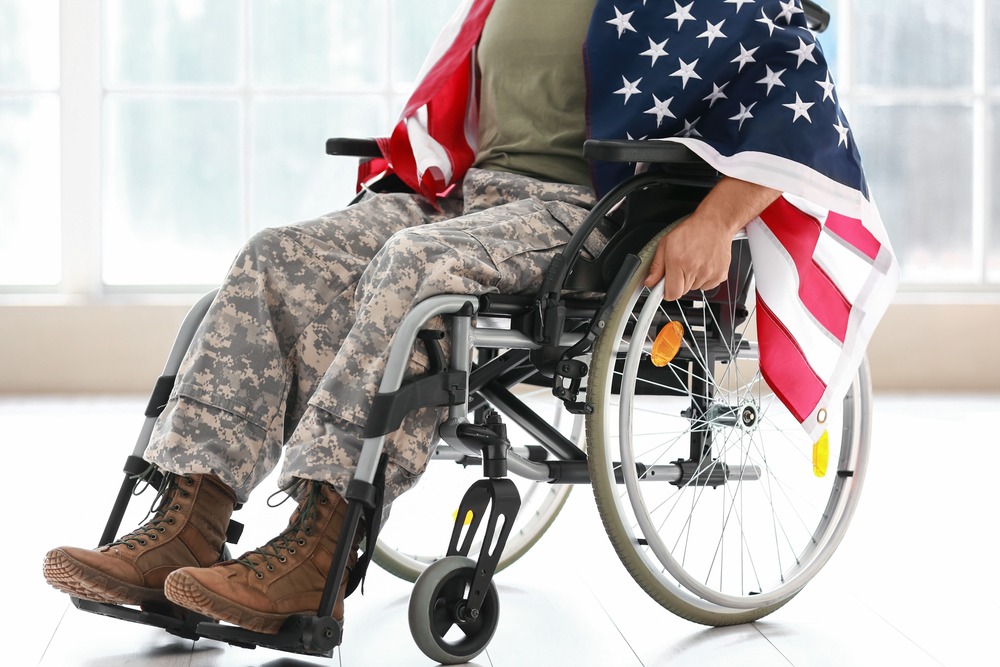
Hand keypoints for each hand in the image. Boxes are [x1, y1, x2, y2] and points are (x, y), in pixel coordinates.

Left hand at [643, 176, 780, 300]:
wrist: (715, 223)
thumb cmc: (691, 231)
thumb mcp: (665, 243)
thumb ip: (656, 266)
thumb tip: (650, 282)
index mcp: (678, 262)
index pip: (671, 293)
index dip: (666, 291)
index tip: (665, 287)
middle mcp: (695, 269)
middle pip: (682, 291)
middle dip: (678, 282)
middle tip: (680, 266)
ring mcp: (709, 274)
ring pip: (694, 288)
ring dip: (691, 279)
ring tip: (693, 261)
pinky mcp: (720, 275)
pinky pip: (707, 286)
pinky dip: (703, 278)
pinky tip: (703, 264)